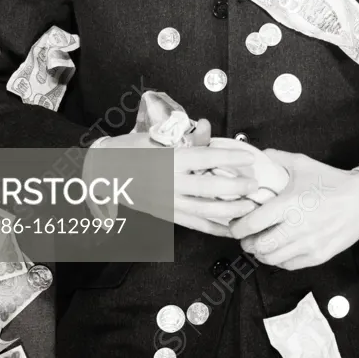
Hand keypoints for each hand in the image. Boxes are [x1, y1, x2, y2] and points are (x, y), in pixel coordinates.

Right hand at [91, 119, 258, 237]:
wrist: (103, 172)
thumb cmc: (131, 149)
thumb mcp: (156, 136)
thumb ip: (184, 136)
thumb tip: (207, 129)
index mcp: (169, 159)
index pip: (206, 158)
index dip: (229, 157)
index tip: (248, 157)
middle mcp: (170, 183)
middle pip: (209, 187)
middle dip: (235, 187)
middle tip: (254, 184)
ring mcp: (168, 202)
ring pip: (205, 210)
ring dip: (230, 210)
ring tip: (248, 206)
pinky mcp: (166, 215)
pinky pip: (194, 224)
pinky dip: (214, 228)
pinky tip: (230, 228)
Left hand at [227, 149, 358, 270]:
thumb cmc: (331, 181)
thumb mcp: (302, 164)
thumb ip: (276, 158)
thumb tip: (257, 157)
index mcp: (289, 204)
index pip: (253, 223)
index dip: (237, 227)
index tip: (234, 224)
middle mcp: (297, 228)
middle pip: (259, 246)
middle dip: (247, 243)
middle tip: (245, 236)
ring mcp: (308, 245)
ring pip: (273, 259)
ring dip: (261, 253)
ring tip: (259, 244)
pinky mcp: (318, 256)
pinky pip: (289, 265)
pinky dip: (278, 260)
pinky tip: (277, 251)